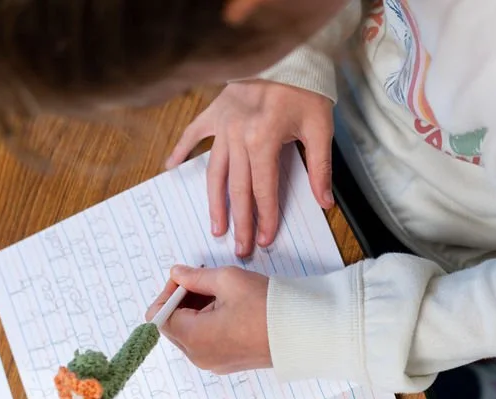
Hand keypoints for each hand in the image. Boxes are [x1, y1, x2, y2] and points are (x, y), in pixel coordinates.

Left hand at [145, 265, 270, 374]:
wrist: (302, 333)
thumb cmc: (267, 308)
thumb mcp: (227, 281)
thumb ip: (195, 277)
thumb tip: (177, 274)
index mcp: (194, 338)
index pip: (158, 316)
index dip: (168, 292)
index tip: (185, 278)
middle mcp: (199, 356)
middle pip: (173, 325)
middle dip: (182, 300)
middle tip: (203, 280)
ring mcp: (214, 362)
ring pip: (190, 333)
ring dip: (196, 310)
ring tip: (220, 292)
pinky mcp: (227, 362)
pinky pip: (206, 341)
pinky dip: (209, 322)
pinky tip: (229, 307)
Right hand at [166, 82, 334, 257]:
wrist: (288, 53)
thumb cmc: (305, 89)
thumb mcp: (320, 128)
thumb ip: (320, 168)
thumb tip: (324, 203)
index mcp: (264, 140)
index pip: (264, 190)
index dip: (266, 218)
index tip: (266, 239)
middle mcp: (239, 136)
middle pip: (238, 189)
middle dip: (240, 222)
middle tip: (240, 248)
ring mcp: (224, 124)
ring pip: (215, 172)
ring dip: (214, 202)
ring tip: (216, 226)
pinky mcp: (215, 111)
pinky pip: (193, 134)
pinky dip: (180, 150)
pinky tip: (170, 168)